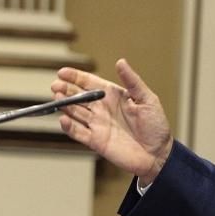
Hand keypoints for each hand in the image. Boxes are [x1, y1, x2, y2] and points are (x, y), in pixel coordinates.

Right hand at [51, 59, 172, 184]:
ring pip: (74, 112)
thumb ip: (133, 81)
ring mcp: (98, 125)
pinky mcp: (96, 141)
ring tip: (57, 98)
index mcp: (113, 96)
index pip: (90, 83)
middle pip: (78, 97)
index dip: (76, 77)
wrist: (158, 154)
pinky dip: (69, 126)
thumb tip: (121, 62)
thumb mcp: (147, 99)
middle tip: (55, 85)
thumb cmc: (156, 126)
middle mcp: (102, 109)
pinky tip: (63, 119)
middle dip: (65, 90)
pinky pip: (77, 132)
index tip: (62, 72)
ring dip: (64, 105)